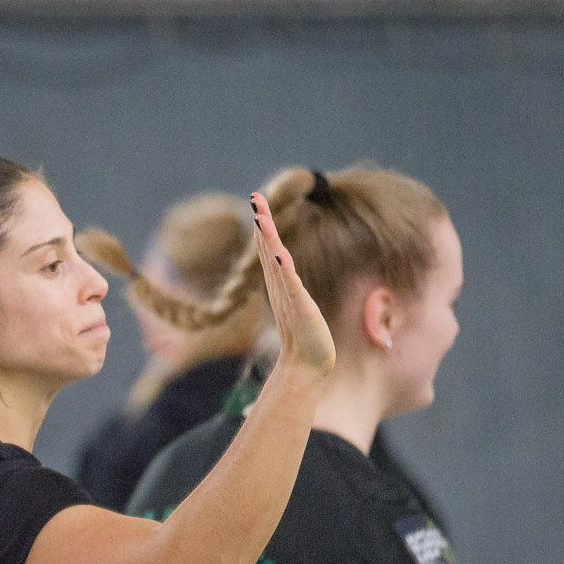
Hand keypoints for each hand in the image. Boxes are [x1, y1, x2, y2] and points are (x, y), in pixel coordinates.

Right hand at [252, 192, 335, 377]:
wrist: (307, 365)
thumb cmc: (308, 340)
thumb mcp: (301, 308)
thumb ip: (294, 294)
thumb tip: (295, 288)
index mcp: (280, 284)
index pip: (270, 249)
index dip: (264, 226)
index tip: (258, 203)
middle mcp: (280, 286)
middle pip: (268, 248)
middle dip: (262, 222)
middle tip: (255, 197)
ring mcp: (288, 295)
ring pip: (275, 260)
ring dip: (268, 239)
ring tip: (261, 217)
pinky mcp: (299, 307)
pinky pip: (289, 283)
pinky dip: (282, 268)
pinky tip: (279, 253)